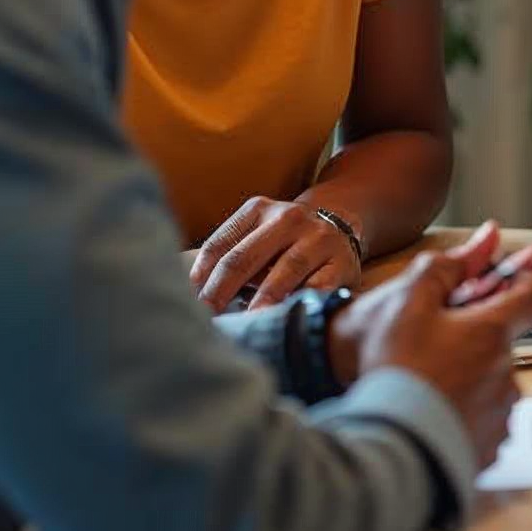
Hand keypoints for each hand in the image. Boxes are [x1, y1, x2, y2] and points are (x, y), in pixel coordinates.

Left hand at [190, 196, 361, 311]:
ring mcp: (318, 238)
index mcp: (258, 209)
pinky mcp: (342, 261)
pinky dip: (300, 301)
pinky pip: (318, 285)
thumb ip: (231, 257)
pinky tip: (285, 316)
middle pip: (245, 257)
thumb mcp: (258, 235)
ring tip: (247, 321)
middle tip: (206, 317)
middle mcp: (288, 218)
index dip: (201, 275)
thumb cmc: (285, 242)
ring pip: (285, 270)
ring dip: (262, 299)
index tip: (189, 300)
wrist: (342, 227)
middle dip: (221, 291)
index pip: (220, 244)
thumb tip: (195, 294)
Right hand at [327, 228, 531, 467]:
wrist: (385, 446)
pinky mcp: (489, 447)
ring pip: (493, 383)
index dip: (530, 282)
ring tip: (427, 389)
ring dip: (470, 380)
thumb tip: (481, 243)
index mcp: (492, 334)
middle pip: (504, 344)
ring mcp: (501, 413)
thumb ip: (443, 270)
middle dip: (477, 341)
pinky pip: (484, 421)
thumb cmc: (394, 374)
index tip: (516, 282)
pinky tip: (432, 417)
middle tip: (434, 348)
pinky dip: (464, 416)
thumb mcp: (406, 303)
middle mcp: (507, 373)